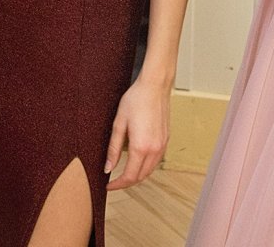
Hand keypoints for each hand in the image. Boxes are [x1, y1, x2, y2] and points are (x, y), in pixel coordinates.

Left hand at [105, 74, 169, 188]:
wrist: (154, 87)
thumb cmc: (135, 100)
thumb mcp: (119, 123)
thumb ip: (113, 148)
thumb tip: (108, 167)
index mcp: (140, 147)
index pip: (129, 176)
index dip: (118, 185)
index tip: (108, 186)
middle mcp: (154, 150)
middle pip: (140, 177)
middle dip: (126, 182)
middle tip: (113, 181)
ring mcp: (162, 146)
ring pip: (149, 171)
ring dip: (137, 175)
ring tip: (122, 173)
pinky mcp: (165, 141)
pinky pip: (155, 161)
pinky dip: (145, 167)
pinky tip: (136, 161)